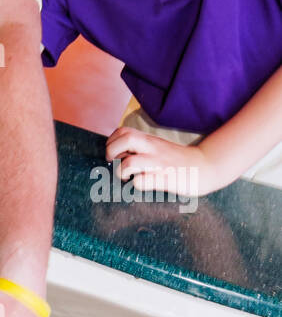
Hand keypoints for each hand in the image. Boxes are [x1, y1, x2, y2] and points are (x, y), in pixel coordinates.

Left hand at [106, 127, 222, 196]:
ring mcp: (158, 164)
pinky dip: (137, 184)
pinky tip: (140, 184)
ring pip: (130, 162)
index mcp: (149, 141)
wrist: (206, 167)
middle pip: (125, 139)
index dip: (112, 141)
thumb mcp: (158, 147)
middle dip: (111, 151)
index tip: (113, 153)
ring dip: (122, 170)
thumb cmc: (177, 161)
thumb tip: (118, 154)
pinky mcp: (165, 179)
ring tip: (126, 177)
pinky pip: (144, 181)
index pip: (123, 131)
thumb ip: (141, 148)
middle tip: (114, 162)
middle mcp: (152, 149)